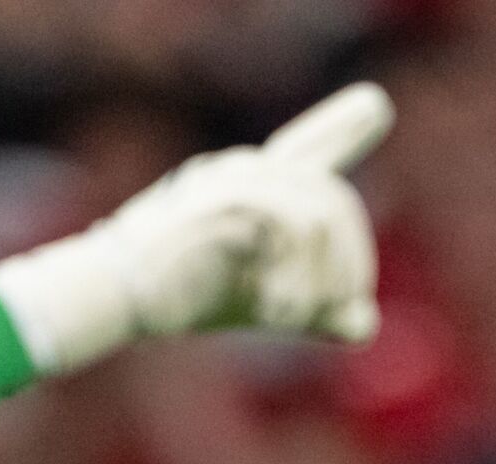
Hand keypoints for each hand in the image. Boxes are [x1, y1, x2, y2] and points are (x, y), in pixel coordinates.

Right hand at [0, 83, 392, 372]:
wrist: (120, 297)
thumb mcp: (265, 302)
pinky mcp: (224, 200)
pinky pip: (291, 231)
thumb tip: (366, 324)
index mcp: (257, 184)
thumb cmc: (188, 294)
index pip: (310, 148)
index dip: (345, 126)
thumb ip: (317, 306)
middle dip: (351, 264)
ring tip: (293, 317)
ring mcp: (235, 180)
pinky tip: (276, 312)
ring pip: (320, 219)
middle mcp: (248, 170)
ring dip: (320, 281)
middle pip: (334, 200)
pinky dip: (295, 283)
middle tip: (336, 312)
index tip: (375, 106)